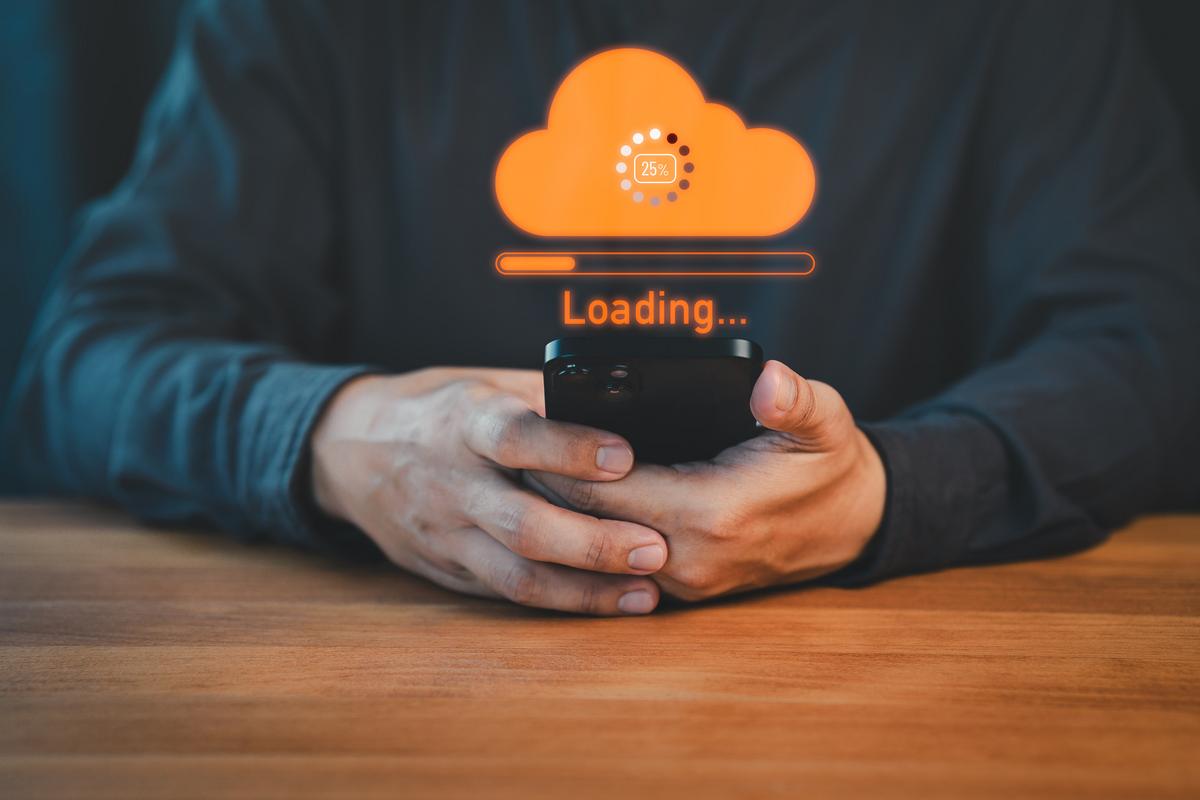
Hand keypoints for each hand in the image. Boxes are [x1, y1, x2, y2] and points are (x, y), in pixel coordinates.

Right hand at [310, 368, 667, 614]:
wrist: (347, 450)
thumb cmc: (437, 410)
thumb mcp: (483, 385)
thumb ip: (545, 400)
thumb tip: (628, 410)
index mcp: (462, 422)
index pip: (515, 438)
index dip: (570, 449)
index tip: (625, 457)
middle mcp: (451, 482)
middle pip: (523, 524)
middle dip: (593, 544)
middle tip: (655, 549)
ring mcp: (445, 534)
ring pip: (516, 575)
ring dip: (586, 590)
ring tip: (647, 592)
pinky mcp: (446, 569)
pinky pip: (507, 594)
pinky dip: (561, 602)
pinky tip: (609, 602)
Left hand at [529, 361, 885, 601]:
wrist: (853, 524)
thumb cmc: (829, 467)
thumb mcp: (825, 422)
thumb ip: (794, 400)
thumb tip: (768, 382)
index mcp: (712, 515)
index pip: (603, 491)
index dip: (559, 460)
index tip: (527, 428)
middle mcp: (688, 560)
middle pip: (584, 523)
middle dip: (545, 485)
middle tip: (510, 445)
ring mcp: (683, 582)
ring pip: (594, 550)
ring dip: (561, 514)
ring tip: (527, 468)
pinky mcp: (681, 589)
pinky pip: (615, 564)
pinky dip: (589, 532)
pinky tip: (567, 500)